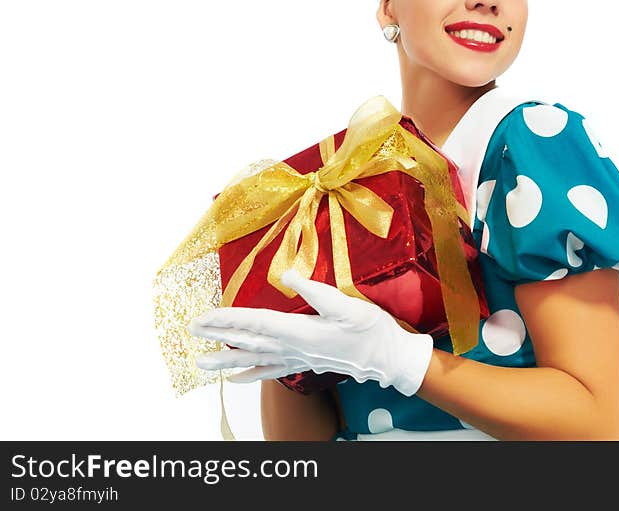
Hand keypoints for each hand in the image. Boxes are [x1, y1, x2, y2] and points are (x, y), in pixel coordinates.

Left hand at [187, 268, 433, 395]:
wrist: (389, 358)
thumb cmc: (372, 331)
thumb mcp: (348, 305)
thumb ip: (316, 292)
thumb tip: (287, 276)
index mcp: (301, 332)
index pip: (256, 323)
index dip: (228, 320)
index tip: (205, 317)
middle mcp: (294, 349)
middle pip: (249, 342)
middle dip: (218, 337)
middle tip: (192, 332)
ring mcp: (299, 359)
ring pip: (255, 360)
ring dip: (227, 360)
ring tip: (202, 363)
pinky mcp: (306, 363)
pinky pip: (272, 372)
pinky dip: (251, 375)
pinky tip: (235, 379)